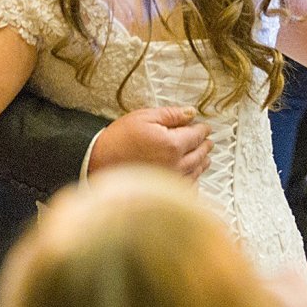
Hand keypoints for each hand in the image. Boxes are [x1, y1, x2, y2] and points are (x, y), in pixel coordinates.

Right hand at [88, 106, 210, 179]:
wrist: (98, 163)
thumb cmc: (117, 141)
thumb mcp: (143, 117)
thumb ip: (170, 115)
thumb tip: (190, 113)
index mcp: (172, 144)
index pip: (197, 135)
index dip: (203, 129)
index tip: (205, 127)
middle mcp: (176, 165)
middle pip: (200, 154)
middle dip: (205, 145)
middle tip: (207, 141)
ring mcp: (171, 181)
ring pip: (197, 171)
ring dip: (202, 162)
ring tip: (204, 157)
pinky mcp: (164, 193)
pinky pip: (188, 189)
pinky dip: (194, 180)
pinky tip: (192, 176)